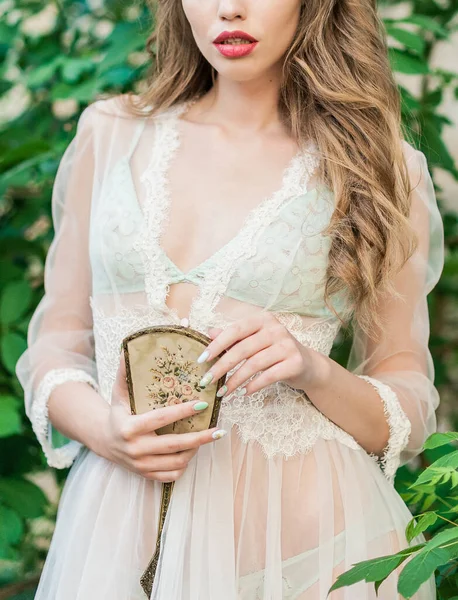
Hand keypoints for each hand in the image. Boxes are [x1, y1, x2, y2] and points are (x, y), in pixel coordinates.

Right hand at [98, 353, 226, 482]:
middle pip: (173, 446)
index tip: (202, 403)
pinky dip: (185, 464)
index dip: (182, 412)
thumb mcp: (119, 392)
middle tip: (219, 429)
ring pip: (176, 462)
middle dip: (200, 438)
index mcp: (128, 428)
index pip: (160, 419)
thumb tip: (130, 346)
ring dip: (196, 450)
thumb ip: (126, 371)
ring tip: (209, 436)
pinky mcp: (146, 475)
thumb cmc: (117, 412)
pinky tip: (194, 450)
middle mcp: (134, 449)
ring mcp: (140, 465)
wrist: (103, 441)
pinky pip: (172, 474)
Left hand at [198, 312, 323, 396]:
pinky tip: (244, 393)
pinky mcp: (296, 362)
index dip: (217, 344)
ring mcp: (287, 345)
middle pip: (243, 349)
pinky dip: (254, 386)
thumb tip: (209, 333)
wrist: (307, 365)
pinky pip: (269, 376)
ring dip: (235, 380)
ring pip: (254, 364)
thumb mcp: (254, 341)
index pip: (235, 330)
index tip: (201, 359)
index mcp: (262, 319)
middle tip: (207, 381)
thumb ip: (233, 337)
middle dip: (222, 367)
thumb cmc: (274, 351)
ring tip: (224, 392)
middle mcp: (276, 329)